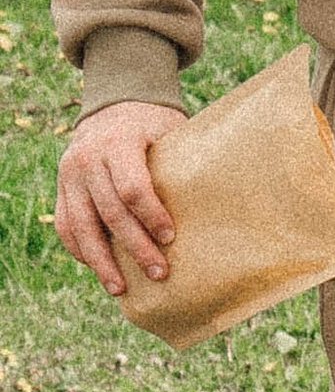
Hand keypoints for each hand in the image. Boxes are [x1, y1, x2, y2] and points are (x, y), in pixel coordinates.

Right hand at [55, 100, 188, 298]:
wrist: (113, 102)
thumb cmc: (153, 123)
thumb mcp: (170, 131)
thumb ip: (178, 164)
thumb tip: (215, 206)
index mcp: (119, 143)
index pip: (132, 188)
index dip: (151, 216)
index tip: (171, 238)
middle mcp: (88, 159)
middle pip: (110, 212)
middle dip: (135, 247)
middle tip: (158, 274)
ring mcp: (69, 174)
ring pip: (80, 225)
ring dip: (101, 261)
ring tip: (119, 288)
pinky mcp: (61, 186)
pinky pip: (65, 224)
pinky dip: (79, 249)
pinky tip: (97, 268)